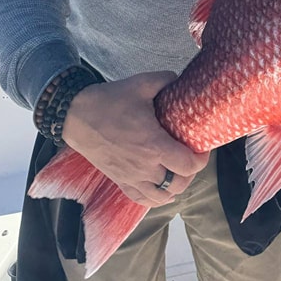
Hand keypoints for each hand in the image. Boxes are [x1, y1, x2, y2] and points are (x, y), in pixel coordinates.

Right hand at [61, 71, 209, 205]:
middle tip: (191, 155)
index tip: (202, 146)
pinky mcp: (119, 181)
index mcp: (154, 146)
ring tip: (178, 171)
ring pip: (162, 197)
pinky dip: (156, 198)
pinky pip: (142, 200)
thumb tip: (180, 80)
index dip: (202, 158)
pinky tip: (162, 187)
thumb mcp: (142, 84)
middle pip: (179, 184)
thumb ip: (166, 80)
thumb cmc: (110, 101)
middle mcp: (145, 168)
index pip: (188, 165)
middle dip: (191, 172)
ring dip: (175, 187)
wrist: (77, 116)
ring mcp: (131, 177)